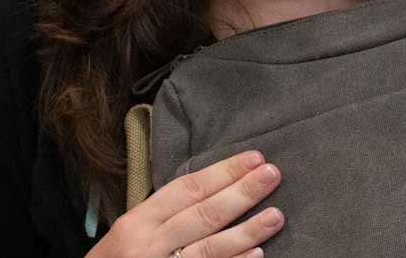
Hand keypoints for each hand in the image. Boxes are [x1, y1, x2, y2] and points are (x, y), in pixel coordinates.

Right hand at [87, 150, 283, 257]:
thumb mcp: (129, 234)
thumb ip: (163, 215)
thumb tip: (214, 188)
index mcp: (137, 222)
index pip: (187, 189)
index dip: (223, 172)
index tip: (254, 158)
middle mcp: (149, 245)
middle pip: (204, 214)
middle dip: (242, 192)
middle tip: (273, 174)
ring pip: (211, 248)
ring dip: (248, 231)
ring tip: (276, 215)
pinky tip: (257, 256)